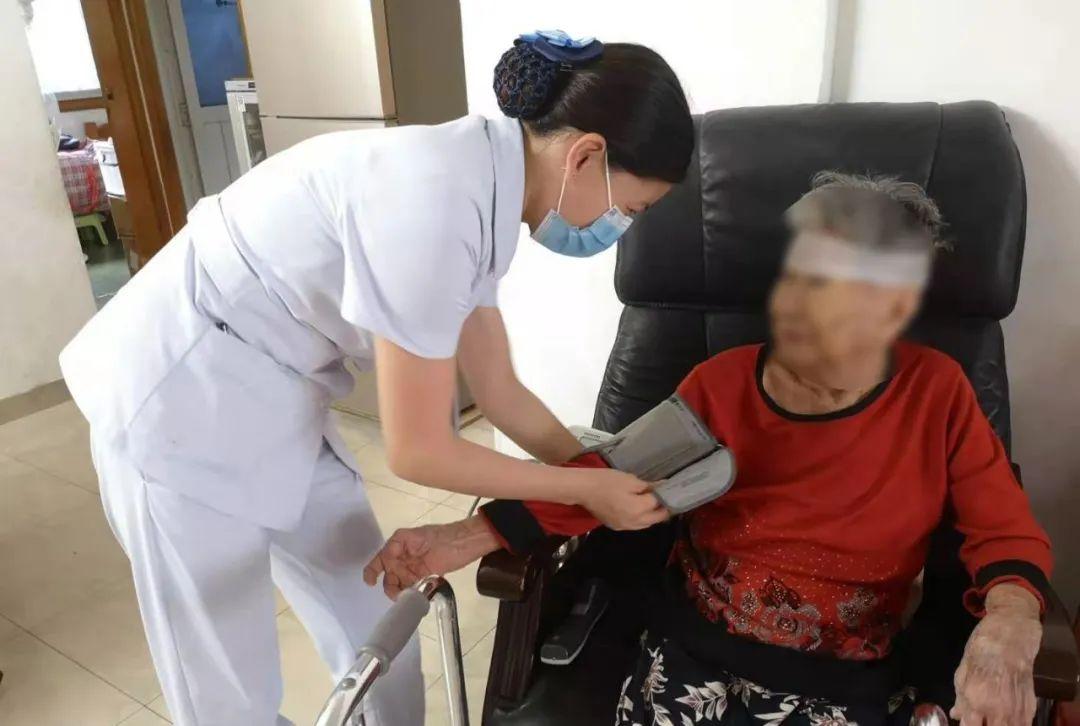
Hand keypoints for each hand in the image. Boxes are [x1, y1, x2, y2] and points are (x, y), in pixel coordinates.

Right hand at [363, 516, 498, 598]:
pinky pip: (413, 587)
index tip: (370, 582)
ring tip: (408, 599)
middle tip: (399, 595)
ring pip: (400, 583)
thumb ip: (399, 545)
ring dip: (400, 592)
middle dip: (390, 586)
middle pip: (389, 575)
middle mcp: (404, 556)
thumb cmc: (445, 537)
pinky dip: (412, 595)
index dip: (372, 571)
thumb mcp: (419, 536)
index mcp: (400, 543)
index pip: (380, 558)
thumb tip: (386, 555)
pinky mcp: (426, 576)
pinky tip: (415, 600)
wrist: (469, 543)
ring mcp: (415, 567)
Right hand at [575, 468, 669, 530]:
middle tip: (666, 498)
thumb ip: (648, 486)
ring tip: (654, 504)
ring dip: (652, 516)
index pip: (659, 503)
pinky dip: (640, 519)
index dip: (665, 495)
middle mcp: (634, 522)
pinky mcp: (616, 527)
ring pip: (646, 524)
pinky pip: (634, 525)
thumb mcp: (630, 480)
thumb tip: (663, 486)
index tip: (670, 488)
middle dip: (663, 509)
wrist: (583, 489)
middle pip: (656, 518)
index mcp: (639, 509)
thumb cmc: (606, 481)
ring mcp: (624, 526)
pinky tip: (639, 509)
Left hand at [951, 584, 1041, 725]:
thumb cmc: (982, 647)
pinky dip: (1014, 723)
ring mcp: (1017, 710)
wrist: (1012, 634)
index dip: (967, 725)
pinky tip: (1005, 715)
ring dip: (999, 724)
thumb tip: (957, 715)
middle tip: (980, 719)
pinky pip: (1023, 724)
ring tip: (991, 717)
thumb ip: (961, 697)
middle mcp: (998, 709)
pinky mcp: (1031, 706)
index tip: (966, 721)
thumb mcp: (963, 670)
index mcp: (976, 699)